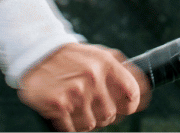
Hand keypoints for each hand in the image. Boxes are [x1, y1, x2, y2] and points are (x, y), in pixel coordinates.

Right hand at [18, 43, 147, 131]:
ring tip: (76, 106)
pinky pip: (72, 128)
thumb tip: (143, 90)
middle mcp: (93, 77)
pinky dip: (69, 124)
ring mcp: (75, 92)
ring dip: (85, 120)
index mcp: (106, 64)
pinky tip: (65, 111)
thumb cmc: (71, 57)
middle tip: (92, 107)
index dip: (132, 104)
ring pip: (92, 124)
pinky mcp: (58, 105)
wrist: (36, 54)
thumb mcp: (99, 54)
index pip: (131, 92)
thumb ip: (121, 69)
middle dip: (103, 115)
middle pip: (110, 114)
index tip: (128, 107)